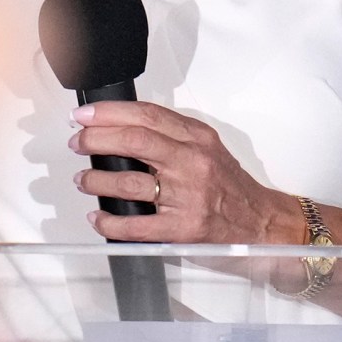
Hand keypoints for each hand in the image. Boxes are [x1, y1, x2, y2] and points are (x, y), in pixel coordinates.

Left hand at [72, 100, 295, 243]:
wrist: (263, 224)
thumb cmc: (232, 188)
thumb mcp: (208, 149)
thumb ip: (173, 136)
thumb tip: (126, 127)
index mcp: (197, 138)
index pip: (146, 115)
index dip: (108, 113)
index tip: (84, 114)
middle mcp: (193, 162)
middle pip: (134, 141)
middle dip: (96, 138)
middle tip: (78, 142)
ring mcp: (188, 196)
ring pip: (129, 181)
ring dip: (96, 179)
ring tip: (83, 179)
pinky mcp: (183, 229)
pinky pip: (136, 224)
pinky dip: (110, 221)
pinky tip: (98, 217)